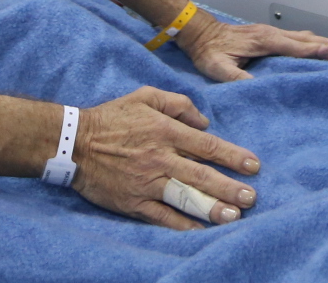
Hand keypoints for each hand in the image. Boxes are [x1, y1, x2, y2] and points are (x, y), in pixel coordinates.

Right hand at [72, 86, 258, 228]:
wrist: (74, 143)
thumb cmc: (113, 117)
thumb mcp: (146, 96)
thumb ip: (178, 103)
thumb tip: (204, 121)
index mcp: (165, 131)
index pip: (206, 145)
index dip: (232, 156)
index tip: (253, 166)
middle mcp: (160, 157)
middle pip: (201, 175)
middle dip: (229, 187)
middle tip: (251, 197)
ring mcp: (147, 181)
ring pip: (185, 197)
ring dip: (211, 208)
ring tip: (233, 217)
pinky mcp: (133, 201)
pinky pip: (162, 216)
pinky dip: (182, 225)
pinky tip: (200, 231)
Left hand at [175, 9, 327, 82]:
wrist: (199, 33)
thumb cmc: (208, 51)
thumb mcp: (218, 68)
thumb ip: (237, 77)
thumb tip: (258, 87)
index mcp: (264, 41)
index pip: (297, 47)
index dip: (317, 51)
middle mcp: (271, 34)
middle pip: (306, 39)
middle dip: (327, 44)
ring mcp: (270, 33)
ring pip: (303, 37)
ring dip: (322, 41)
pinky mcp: (267, 36)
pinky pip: (295, 38)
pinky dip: (311, 41)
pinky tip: (317, 45)